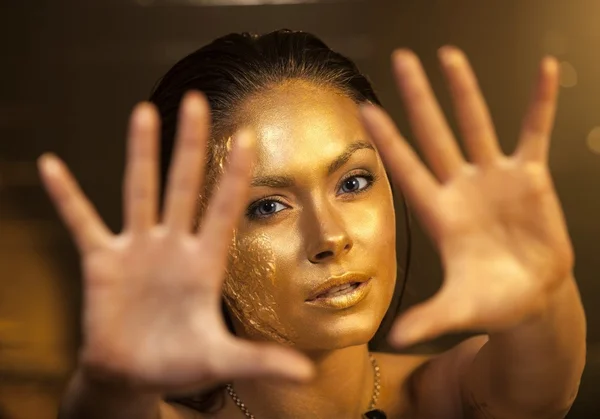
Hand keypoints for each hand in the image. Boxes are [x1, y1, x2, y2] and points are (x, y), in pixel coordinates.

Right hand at [39, 93, 311, 392]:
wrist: (133, 373)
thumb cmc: (179, 364)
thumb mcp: (220, 361)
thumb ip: (259, 362)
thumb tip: (308, 376)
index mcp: (204, 264)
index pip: (224, 210)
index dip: (235, 175)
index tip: (249, 135)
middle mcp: (173, 246)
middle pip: (183, 185)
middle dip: (189, 145)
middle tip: (197, 100)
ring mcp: (137, 250)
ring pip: (139, 191)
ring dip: (139, 153)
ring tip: (143, 111)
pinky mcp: (102, 262)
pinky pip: (81, 222)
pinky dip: (66, 196)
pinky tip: (50, 164)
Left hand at [361, 47, 573, 346]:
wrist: (530, 296)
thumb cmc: (491, 301)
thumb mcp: (460, 308)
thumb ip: (428, 317)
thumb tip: (395, 337)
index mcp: (440, 215)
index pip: (406, 169)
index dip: (387, 140)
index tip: (364, 108)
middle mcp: (460, 188)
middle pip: (434, 134)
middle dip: (419, 98)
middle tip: (400, 59)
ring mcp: (493, 179)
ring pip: (476, 125)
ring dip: (465, 90)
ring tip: (450, 55)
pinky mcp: (529, 178)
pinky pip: (534, 133)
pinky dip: (541, 103)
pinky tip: (548, 72)